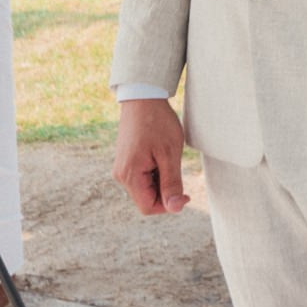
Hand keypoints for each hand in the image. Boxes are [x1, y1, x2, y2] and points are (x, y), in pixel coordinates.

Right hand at [113, 97, 188, 214]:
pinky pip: (142, 176)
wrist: (143, 98)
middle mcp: (121, 175)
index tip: (186, 192)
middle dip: (166, 190)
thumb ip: (171, 183)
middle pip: (147, 198)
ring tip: (168, 156)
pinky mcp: (126, 160)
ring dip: (162, 179)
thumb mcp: (170, 154)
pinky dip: (156, 171)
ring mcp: (122, 167)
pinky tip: (162, 154)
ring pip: (146, 187)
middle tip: (177, 167)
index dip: (169, 205)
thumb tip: (174, 208)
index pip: (148, 207)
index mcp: (129, 176)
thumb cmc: (157, 123)